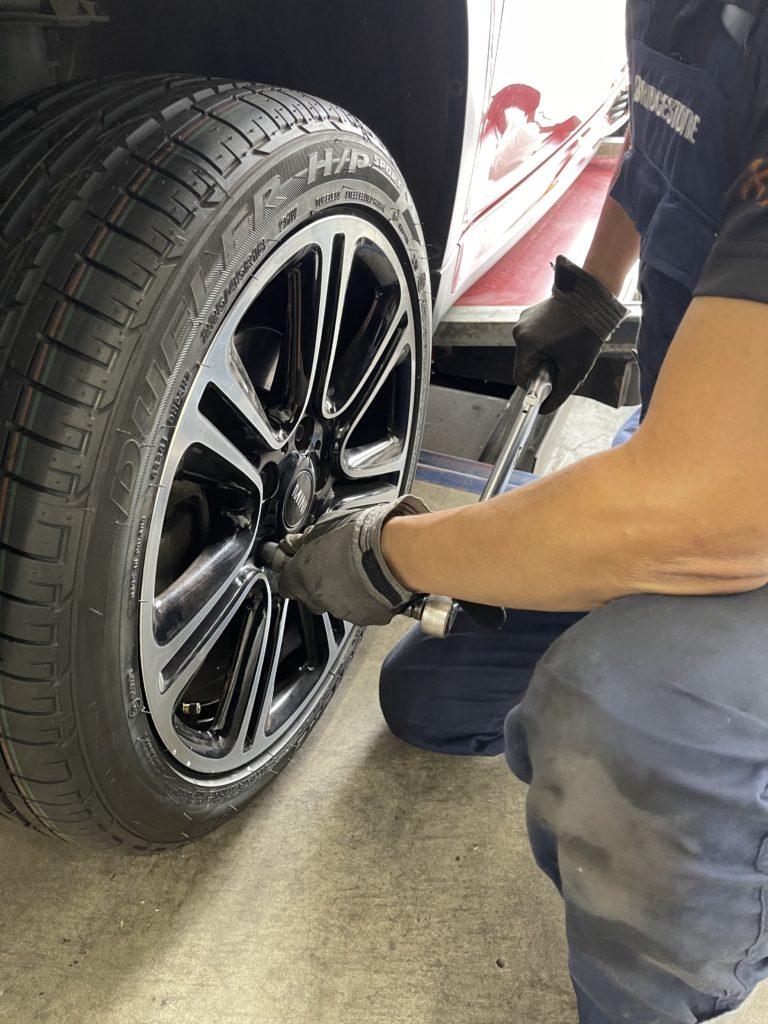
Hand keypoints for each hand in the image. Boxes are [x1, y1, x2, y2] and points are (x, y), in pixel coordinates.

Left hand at [276, 495, 428, 625]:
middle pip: (310, 595)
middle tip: (333, 562)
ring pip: (336, 603)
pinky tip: (372, 580)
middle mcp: (318, 599)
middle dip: (318, 581)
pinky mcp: (367, 618)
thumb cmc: (364, 536)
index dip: (292, 572)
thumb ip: (306, 540)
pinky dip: (363, 598)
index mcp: (302, 576)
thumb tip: (297, 542)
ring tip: (358, 569)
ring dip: (342, 589)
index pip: (285, 582)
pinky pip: (360, 609)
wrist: (398, 554)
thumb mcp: (326, 525)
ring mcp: (343, 611)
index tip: (298, 563)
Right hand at [512, 255, 626, 412]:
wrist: (594, 300)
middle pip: (525, 363)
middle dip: (542, 367)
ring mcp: (524, 319)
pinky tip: (562, 336)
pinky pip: (533, 336)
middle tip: (564, 362)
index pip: (521, 376)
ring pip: (529, 350)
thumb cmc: (586, 333)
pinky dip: (545, 341)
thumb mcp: (575, 370)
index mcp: (525, 343)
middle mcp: (519, 330)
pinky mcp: (531, 312)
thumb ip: (558, 394)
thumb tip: (545, 409)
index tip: (551, 381)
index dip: (536, 384)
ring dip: (544, 354)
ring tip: (565, 347)